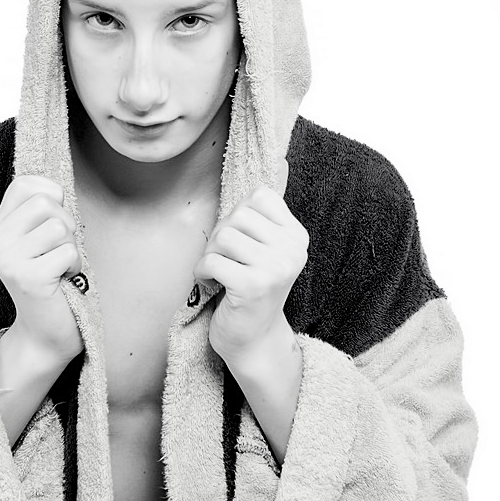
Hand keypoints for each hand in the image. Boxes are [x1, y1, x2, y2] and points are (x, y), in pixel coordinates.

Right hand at [0, 175, 83, 364]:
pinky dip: (74, 265)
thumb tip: (54, 186)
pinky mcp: (28, 278)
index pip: (25, 185)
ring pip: (60, 227)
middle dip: (66, 224)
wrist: (45, 331)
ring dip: (70, 247)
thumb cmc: (51, 279)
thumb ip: (40, 210)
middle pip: (46, 203)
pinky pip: (69, 251)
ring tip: (58, 266)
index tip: (51, 223)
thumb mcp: (39, 238)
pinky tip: (62, 280)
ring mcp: (7, 261)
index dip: (51, 195)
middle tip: (57, 251)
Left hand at [193, 184, 308, 364]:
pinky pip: (211, 260)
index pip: (259, 196)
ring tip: (219, 273)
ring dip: (210, 255)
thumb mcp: (264, 247)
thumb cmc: (250, 288)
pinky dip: (202, 272)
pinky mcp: (253, 286)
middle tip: (225, 261)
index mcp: (297, 236)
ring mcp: (276, 268)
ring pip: (222, 236)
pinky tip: (212, 285)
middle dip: (219, 236)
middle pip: (237, 215)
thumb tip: (282, 161)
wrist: (252, 340)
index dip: (238, 216)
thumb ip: (266, 212)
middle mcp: (293, 250)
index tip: (240, 243)